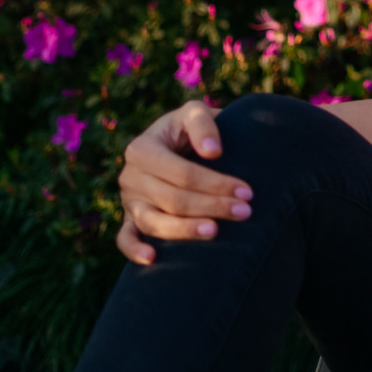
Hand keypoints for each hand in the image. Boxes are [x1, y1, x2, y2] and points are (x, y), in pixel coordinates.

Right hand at [115, 99, 255, 265]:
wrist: (172, 143)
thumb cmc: (187, 128)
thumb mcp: (193, 114)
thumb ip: (202, 125)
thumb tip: (213, 153)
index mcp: (142, 149)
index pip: (182, 174)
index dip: (215, 184)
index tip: (246, 192)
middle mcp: (130, 177)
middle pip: (173, 200)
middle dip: (211, 207)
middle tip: (245, 212)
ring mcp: (129, 201)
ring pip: (153, 222)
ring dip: (185, 230)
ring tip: (215, 232)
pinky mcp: (129, 219)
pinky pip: (125, 239)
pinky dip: (135, 250)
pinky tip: (153, 258)